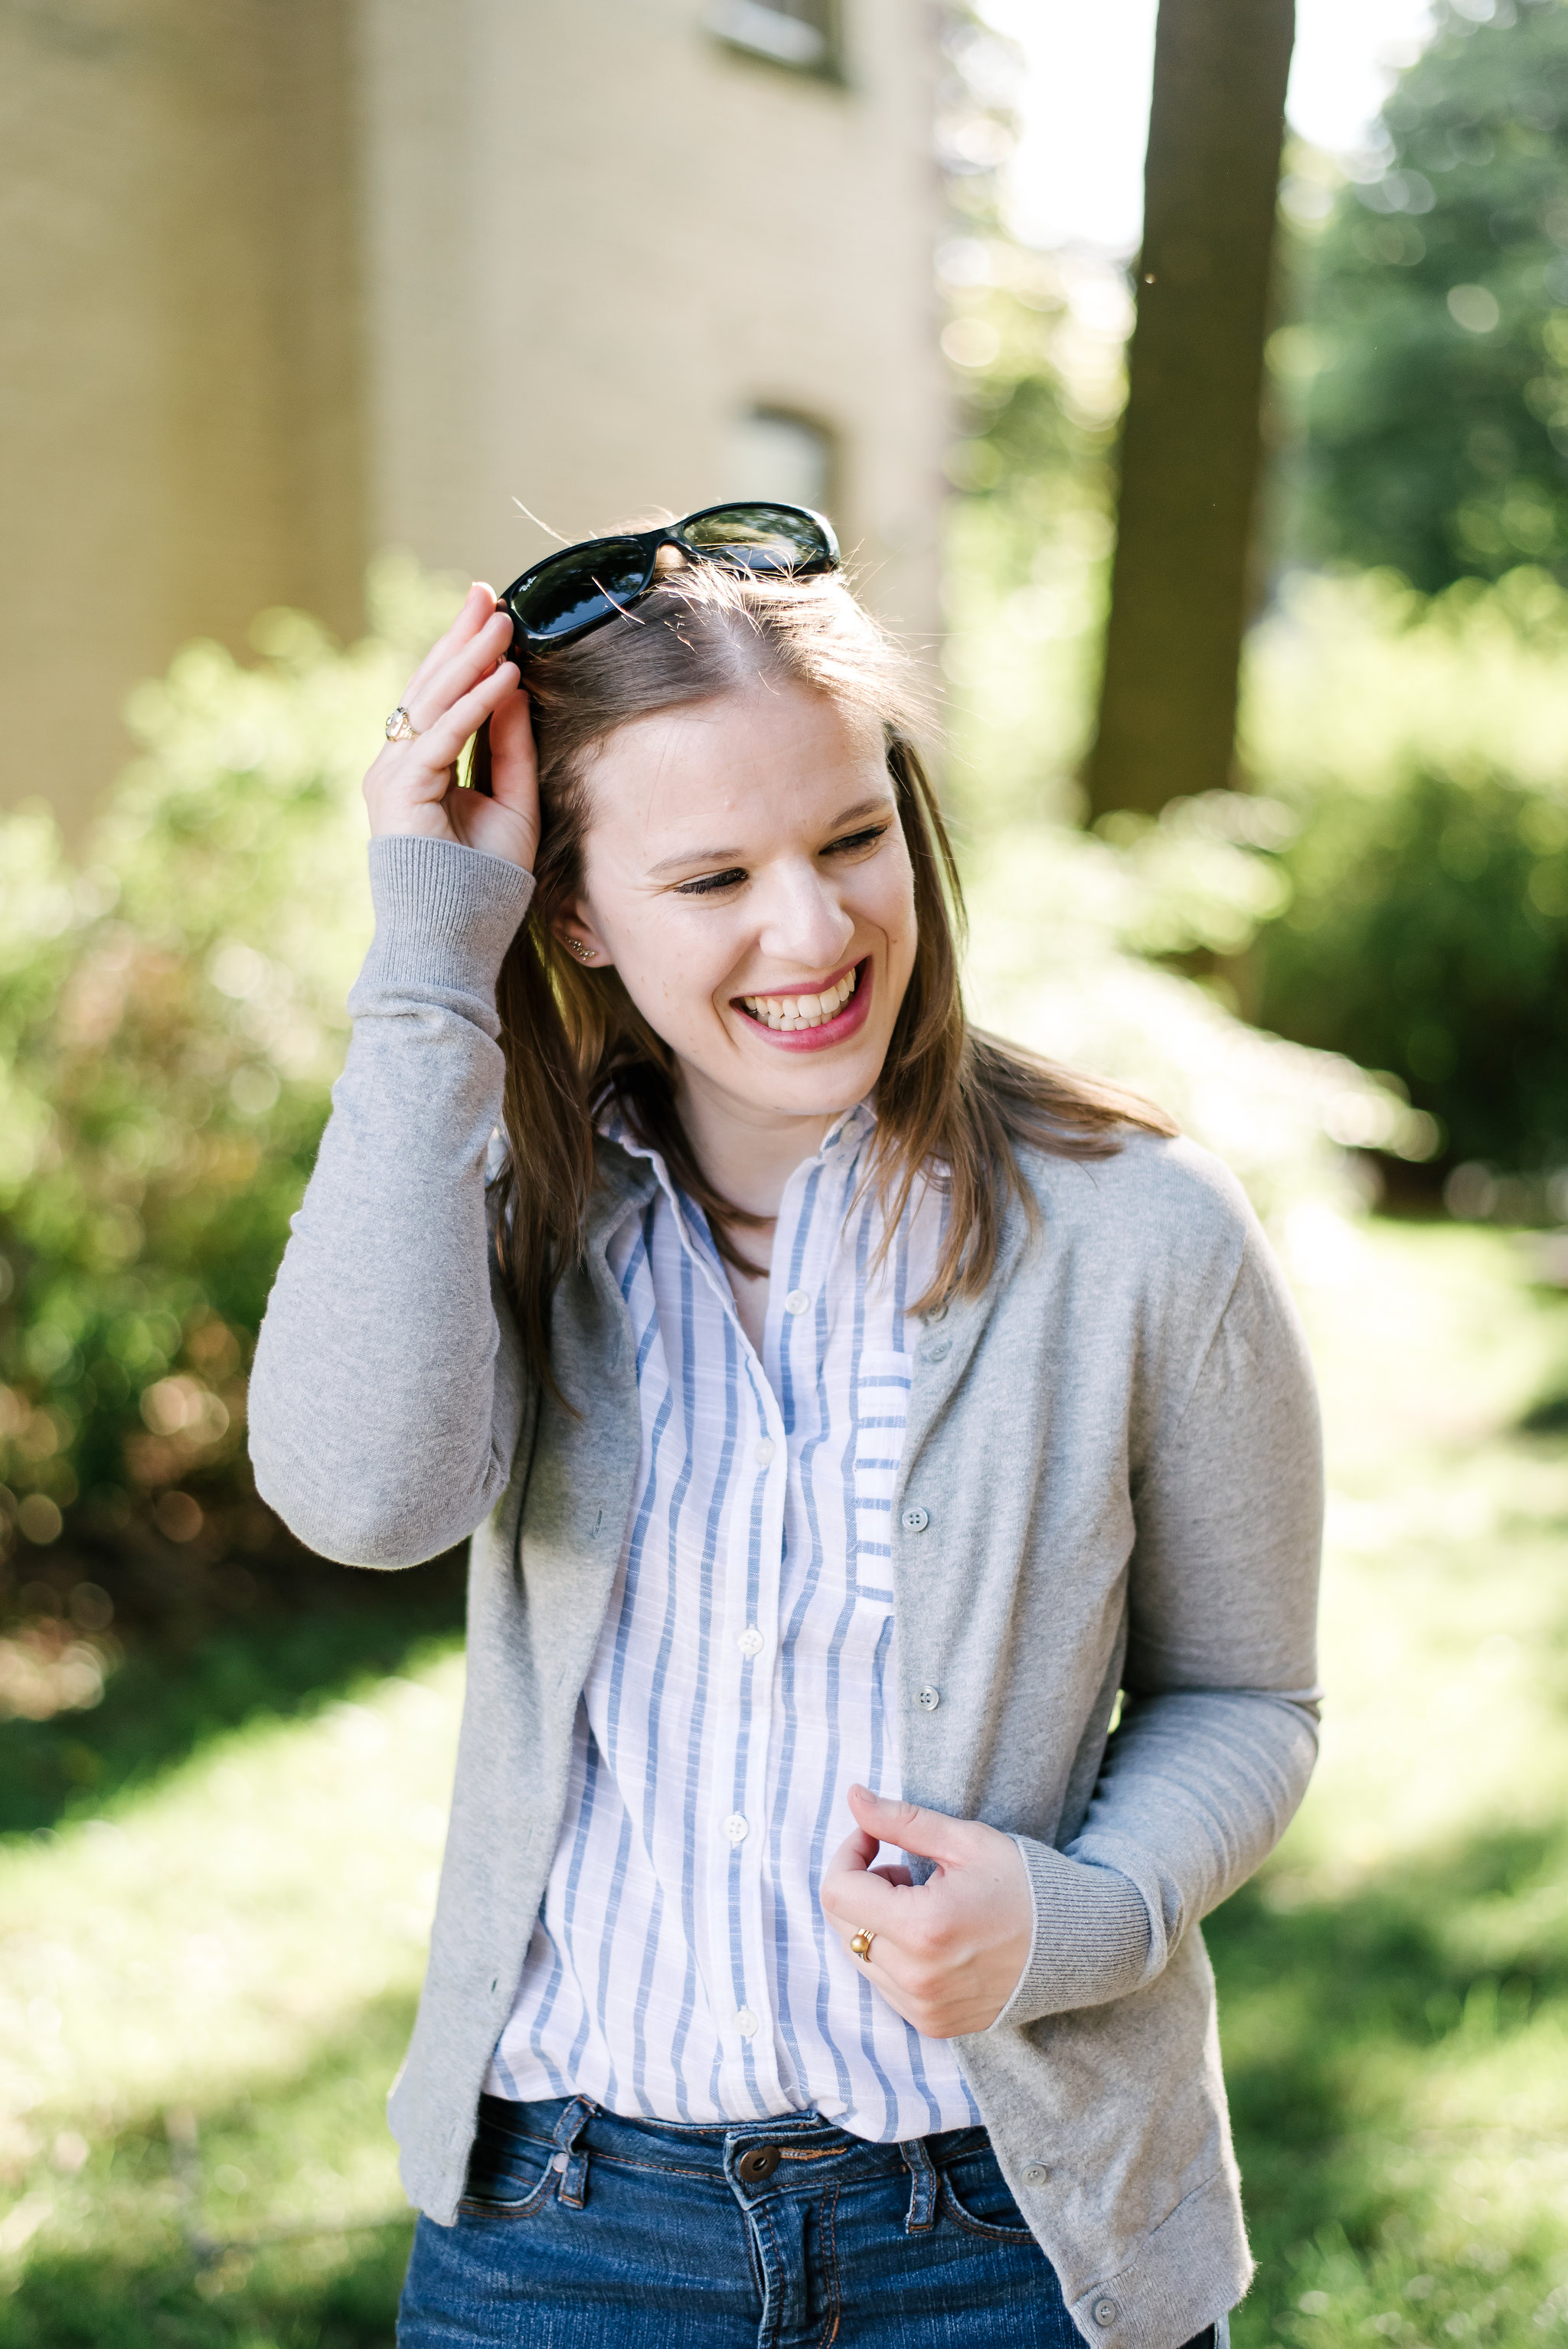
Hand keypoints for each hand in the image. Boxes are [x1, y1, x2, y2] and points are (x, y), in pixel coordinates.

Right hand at [363, 583, 539, 870]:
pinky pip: (442, 737)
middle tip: (485, 594)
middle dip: (459, 639)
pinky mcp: (401, 792)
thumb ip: (510, 747)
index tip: (489, 614)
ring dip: (470, 658)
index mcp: (417, 769)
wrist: (453, 942)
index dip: (462, 654)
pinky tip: (504, 676)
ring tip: (501, 621)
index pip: (439, 699)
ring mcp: (393, 777)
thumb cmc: (483, 884)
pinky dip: (475, 704)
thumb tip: (515, 686)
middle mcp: (397, 766)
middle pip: (429, 688)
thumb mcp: (511, 803)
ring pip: (432, 703)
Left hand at [820, 1785, 1032, 2039]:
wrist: (1078, 1945)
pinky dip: (892, 1955)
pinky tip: (930, 1936)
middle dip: (861, 1887)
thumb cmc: (1025, 1885)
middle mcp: (917, 1978)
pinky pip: (884, 1985)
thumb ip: (901, 1820)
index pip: (838, 1891)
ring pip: (859, 1956)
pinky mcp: (933, 2024)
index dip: (849, 1853)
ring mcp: (924, 2007)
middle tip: (903, 1869)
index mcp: (923, 1928)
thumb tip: (853, 1797)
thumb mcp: (965, 1841)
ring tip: (922, 1902)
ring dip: (875, 1923)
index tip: (874, 1838)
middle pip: (842, 1925)